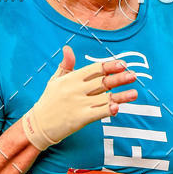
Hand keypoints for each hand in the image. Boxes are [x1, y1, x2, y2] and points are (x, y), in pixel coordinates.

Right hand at [22, 46, 137, 149]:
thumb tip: (68, 48)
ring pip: (104, 98)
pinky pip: (97, 113)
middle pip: (102, 82)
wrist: (38, 125)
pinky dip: (107, 110)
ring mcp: (78, 104)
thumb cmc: (48, 101)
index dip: (109, 66)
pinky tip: (118, 108)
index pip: (93, 70)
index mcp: (70, 79)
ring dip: (120, 96)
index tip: (122, 64)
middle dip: (119, 78)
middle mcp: (75, 90)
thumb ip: (66, 65)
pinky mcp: (79, 119)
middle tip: (133, 75)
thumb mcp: (55, 81)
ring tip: (134, 93)